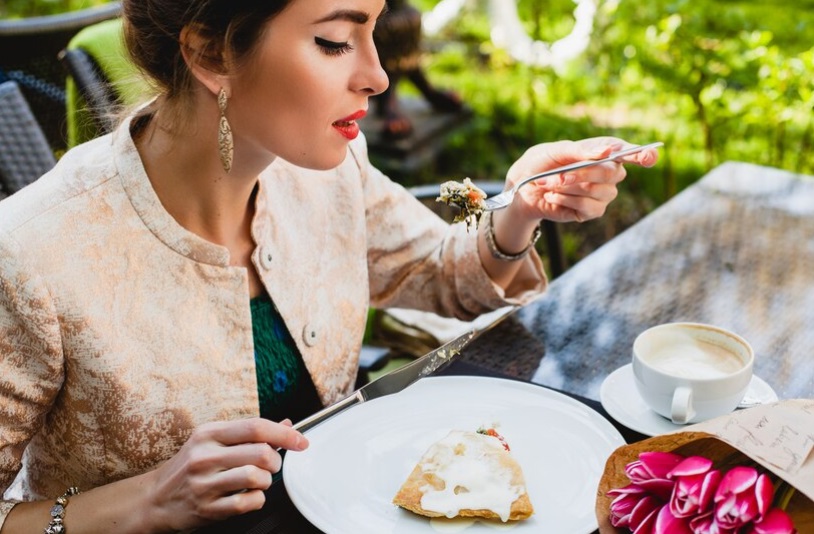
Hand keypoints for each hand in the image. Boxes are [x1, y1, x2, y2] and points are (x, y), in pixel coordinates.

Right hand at [144, 417, 307, 530]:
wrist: (154, 500)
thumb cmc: (188, 468)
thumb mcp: (212, 442)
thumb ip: (249, 433)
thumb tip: (287, 424)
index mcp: (209, 434)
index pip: (256, 427)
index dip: (285, 433)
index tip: (301, 440)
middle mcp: (205, 456)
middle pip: (261, 452)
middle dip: (276, 461)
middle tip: (271, 465)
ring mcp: (204, 483)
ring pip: (257, 477)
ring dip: (266, 481)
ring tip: (258, 481)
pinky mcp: (207, 508)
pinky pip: (248, 502)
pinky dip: (257, 499)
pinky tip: (249, 496)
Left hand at [503, 137, 658, 223]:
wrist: (521, 188)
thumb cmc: (539, 164)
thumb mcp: (553, 151)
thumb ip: (579, 151)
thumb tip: (606, 152)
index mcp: (602, 151)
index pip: (630, 152)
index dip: (643, 154)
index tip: (648, 157)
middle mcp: (608, 172)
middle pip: (612, 172)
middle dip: (583, 173)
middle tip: (559, 175)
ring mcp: (602, 193)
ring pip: (598, 191)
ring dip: (569, 188)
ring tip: (550, 185)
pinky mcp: (592, 211)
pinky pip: (588, 208)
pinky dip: (566, 201)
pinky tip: (553, 197)